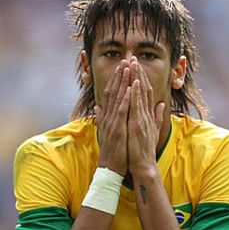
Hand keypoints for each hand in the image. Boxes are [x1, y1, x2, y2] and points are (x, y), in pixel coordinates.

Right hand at [94, 60, 130, 175]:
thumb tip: (97, 107)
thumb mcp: (107, 131)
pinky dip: (126, 99)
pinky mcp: (118, 129)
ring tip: (128, 68)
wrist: (110, 169)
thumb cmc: (112, 152)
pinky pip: (122, 111)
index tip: (122, 67)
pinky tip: (130, 88)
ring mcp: (113, 122)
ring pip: (118, 98)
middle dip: (120, 75)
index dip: (117, 80)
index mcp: (108, 117)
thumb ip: (102, 118)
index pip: (111, 94)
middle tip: (126, 60)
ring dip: (123, 82)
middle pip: (114, 91)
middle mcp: (109, 117)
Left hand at [126, 57, 165, 179]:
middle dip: (138, 74)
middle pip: (143, 90)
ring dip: (136, 79)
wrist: (144, 166)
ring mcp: (142, 120)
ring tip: (132, 65)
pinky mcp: (137, 126)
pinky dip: (135, 96)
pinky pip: (136, 108)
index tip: (136, 66)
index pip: (146, 93)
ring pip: (139, 96)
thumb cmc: (144, 150)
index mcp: (148, 115)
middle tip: (133, 58)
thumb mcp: (151, 131)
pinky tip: (133, 84)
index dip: (141, 78)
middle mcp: (147, 115)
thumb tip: (162, 105)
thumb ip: (157, 117)